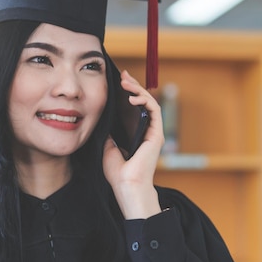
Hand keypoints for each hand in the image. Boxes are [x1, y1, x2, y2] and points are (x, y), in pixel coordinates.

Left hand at [103, 70, 163, 218]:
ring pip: (149, 103)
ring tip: (126, 83)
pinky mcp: (157, 134)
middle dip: (133, 86)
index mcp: (136, 133)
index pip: (134, 107)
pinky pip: (154, 111)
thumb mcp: (108, 146)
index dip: (128, 92)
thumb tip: (105, 116)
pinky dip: (145, 100)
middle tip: (124, 75)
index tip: (119, 82)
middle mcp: (146, 130)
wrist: (126, 185)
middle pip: (143, 102)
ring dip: (139, 90)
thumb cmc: (117, 172)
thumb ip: (110, 131)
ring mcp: (153, 132)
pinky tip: (133, 97)